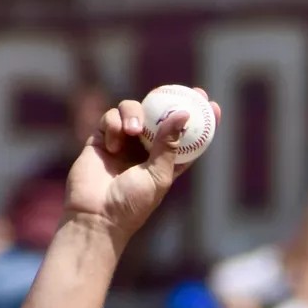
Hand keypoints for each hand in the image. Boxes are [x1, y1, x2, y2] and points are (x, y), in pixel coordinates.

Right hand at [64, 94, 221, 244]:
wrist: (95, 216)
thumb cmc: (131, 204)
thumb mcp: (158, 175)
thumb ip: (168, 145)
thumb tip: (183, 114)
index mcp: (164, 161)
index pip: (185, 135)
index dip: (199, 119)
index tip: (211, 105)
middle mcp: (144, 148)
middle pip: (159, 116)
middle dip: (172, 100)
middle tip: (184, 91)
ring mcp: (122, 142)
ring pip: (133, 109)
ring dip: (134, 113)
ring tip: (132, 131)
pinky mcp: (101, 138)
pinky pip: (110, 118)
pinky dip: (113, 125)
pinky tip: (112, 145)